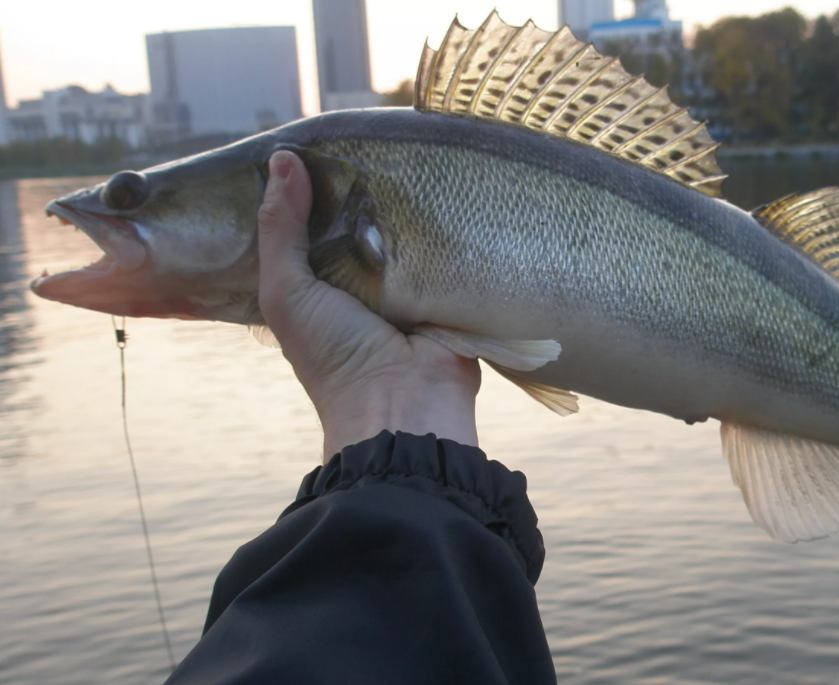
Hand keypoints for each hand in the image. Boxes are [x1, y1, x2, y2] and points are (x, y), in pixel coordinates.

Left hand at [257, 151, 480, 461]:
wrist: (403, 403)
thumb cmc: (333, 354)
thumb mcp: (286, 292)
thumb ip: (279, 230)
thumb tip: (282, 159)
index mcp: (318, 285)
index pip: (311, 224)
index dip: (309, 188)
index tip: (313, 140)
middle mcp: (361, 281)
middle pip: (360, 220)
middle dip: (361, 186)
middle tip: (365, 134)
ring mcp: (406, 282)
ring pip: (402, 227)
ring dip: (405, 200)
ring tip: (405, 147)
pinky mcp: (446, 284)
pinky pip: (442, 243)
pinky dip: (442, 220)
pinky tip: (443, 181)